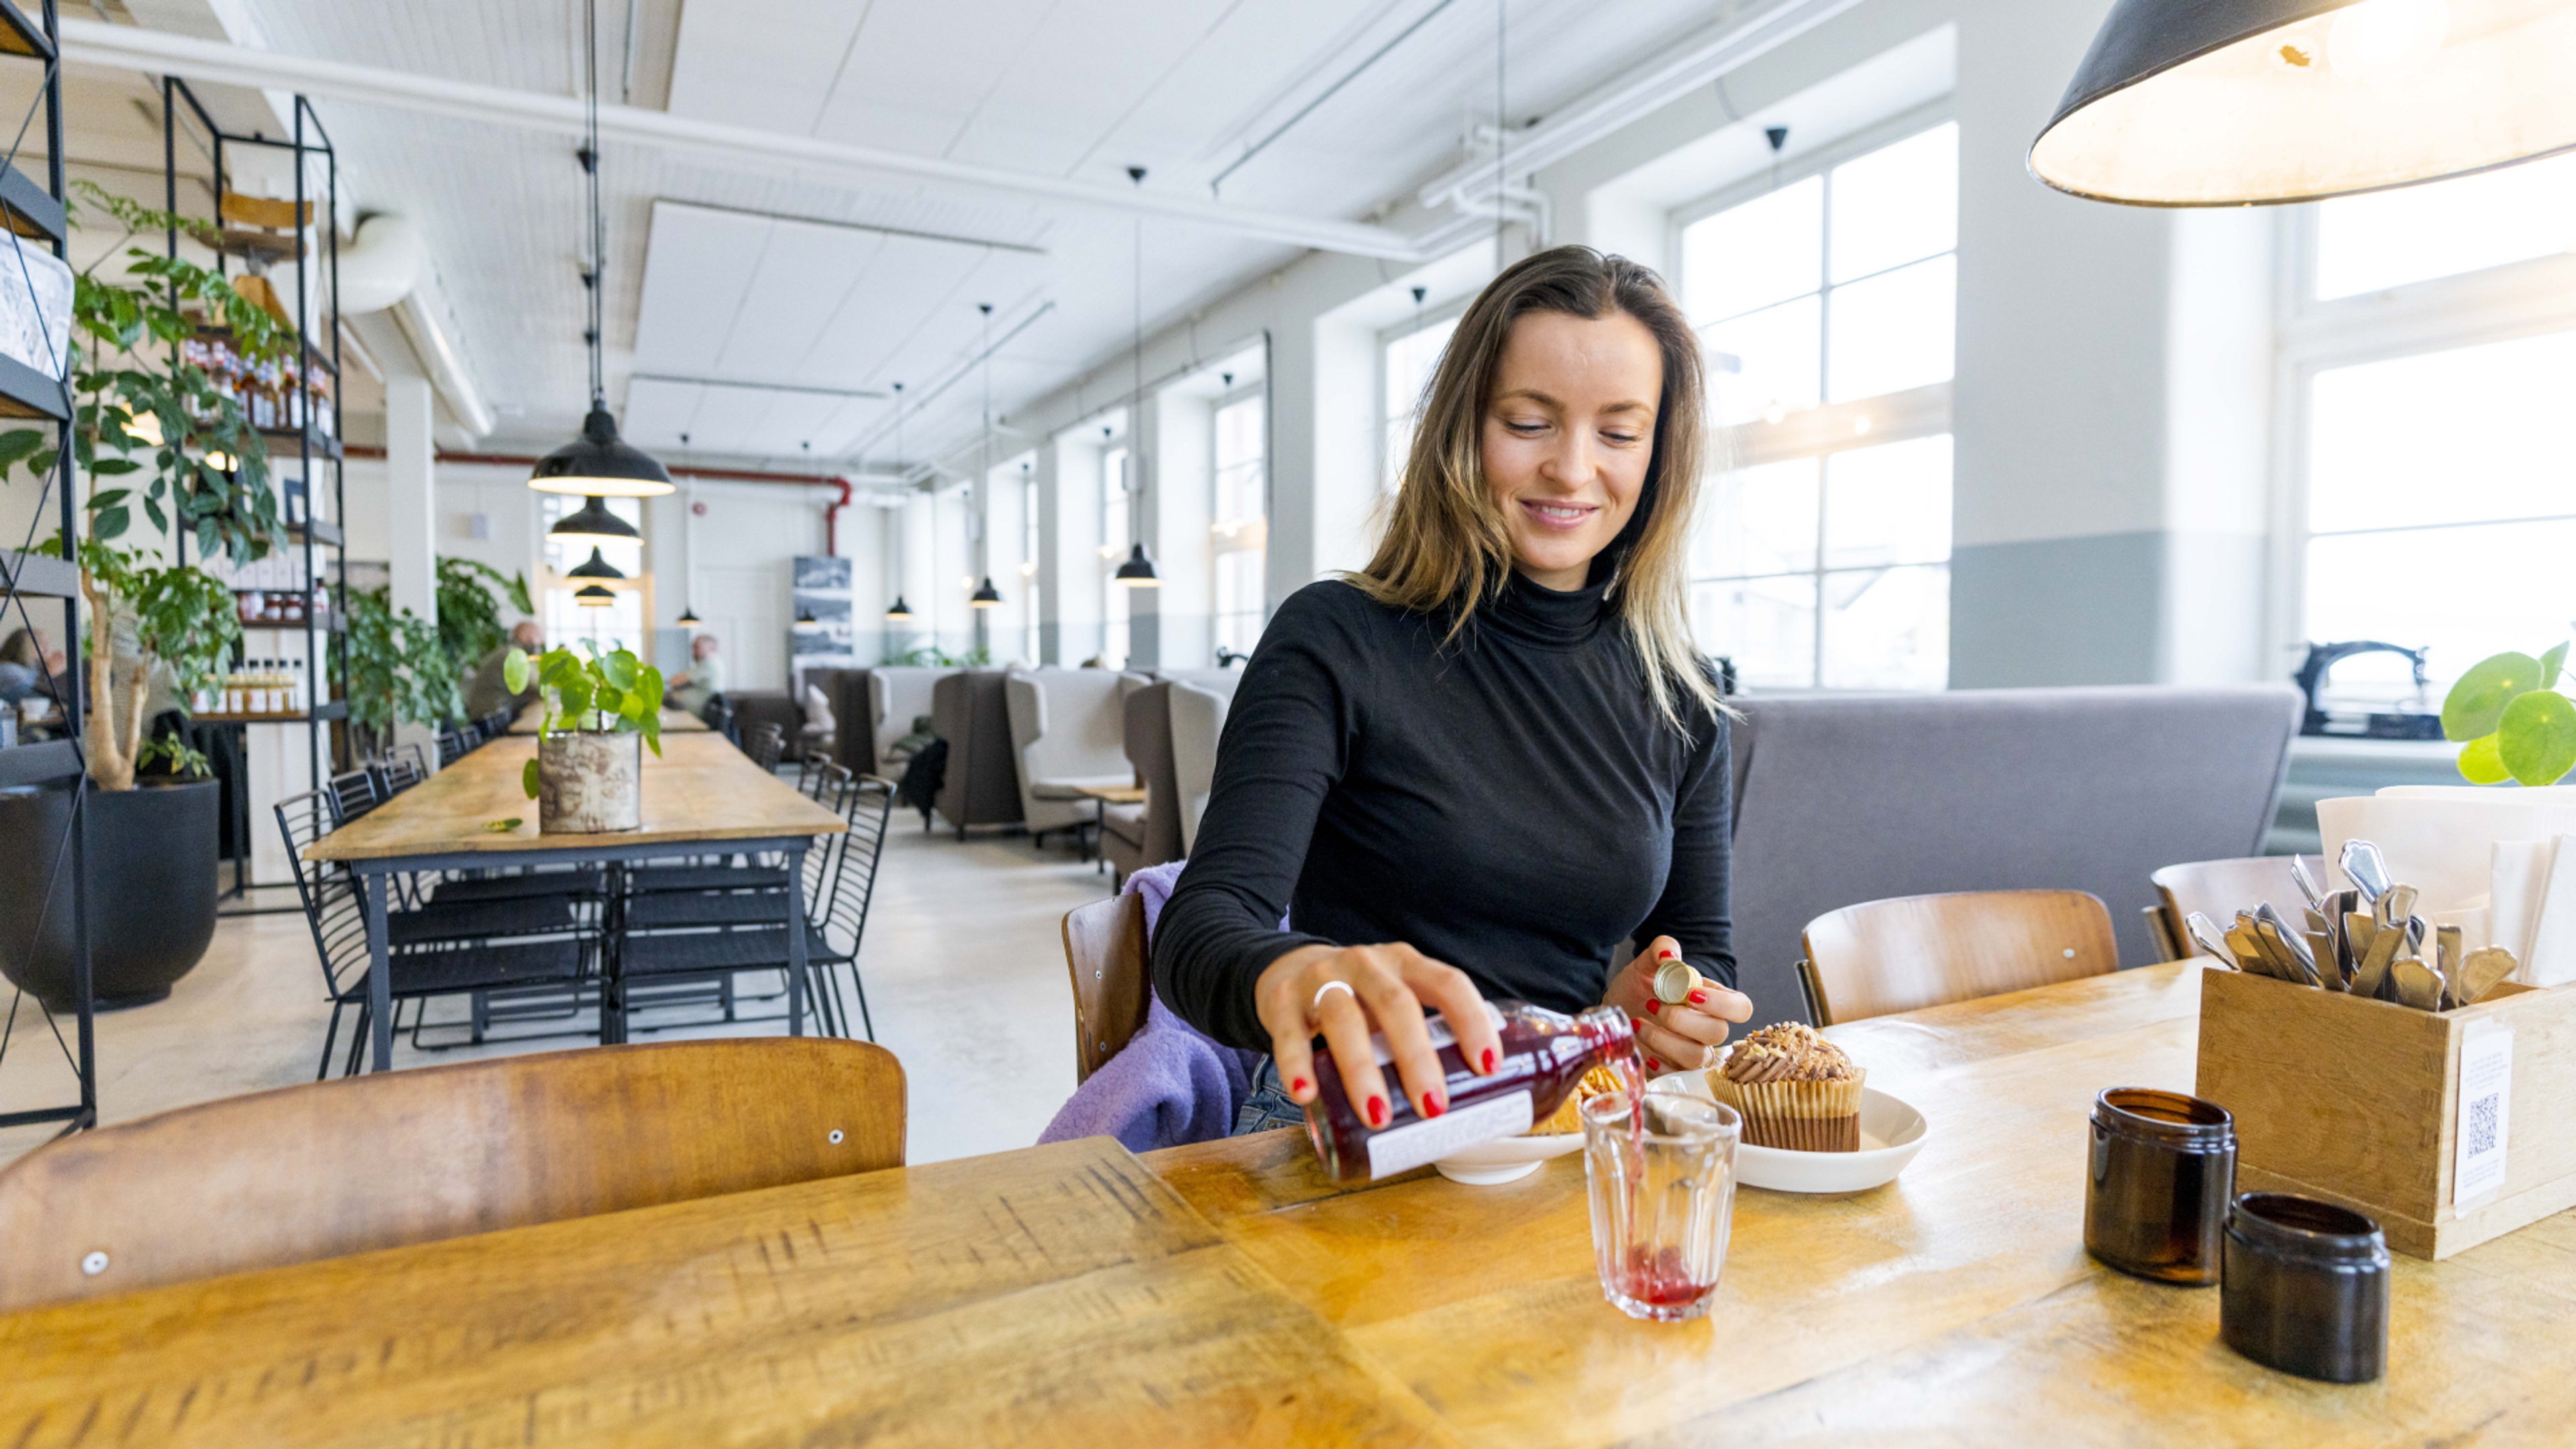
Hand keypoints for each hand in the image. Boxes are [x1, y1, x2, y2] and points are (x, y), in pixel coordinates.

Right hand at [1253, 941, 1502, 1126]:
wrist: (1287, 970)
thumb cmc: (1359, 1000)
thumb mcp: (1394, 1003)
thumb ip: (1424, 1038)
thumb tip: (1473, 1108)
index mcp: (1406, 964)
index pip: (1448, 983)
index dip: (1472, 1021)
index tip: (1488, 1067)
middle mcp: (1366, 964)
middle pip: (1396, 1004)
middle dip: (1417, 1057)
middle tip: (1433, 1108)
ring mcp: (1321, 979)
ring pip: (1342, 1018)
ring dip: (1362, 1071)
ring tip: (1376, 1116)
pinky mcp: (1282, 1001)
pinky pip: (1289, 1035)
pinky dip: (1296, 1066)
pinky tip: (1306, 1096)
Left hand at [1602, 936, 1751, 1073]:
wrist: (1616, 1009)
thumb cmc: (1639, 986)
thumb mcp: (1646, 963)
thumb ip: (1661, 949)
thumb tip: (1669, 955)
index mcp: (1713, 1000)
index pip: (1741, 1008)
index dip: (1722, 1004)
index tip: (1691, 994)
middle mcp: (1708, 1029)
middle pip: (1719, 1033)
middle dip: (1684, 1020)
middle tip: (1654, 1004)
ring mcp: (1693, 1052)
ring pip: (1697, 1057)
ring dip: (1664, 1040)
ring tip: (1638, 1023)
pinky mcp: (1674, 1071)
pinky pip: (1676, 1075)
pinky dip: (1658, 1063)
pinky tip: (1641, 1048)